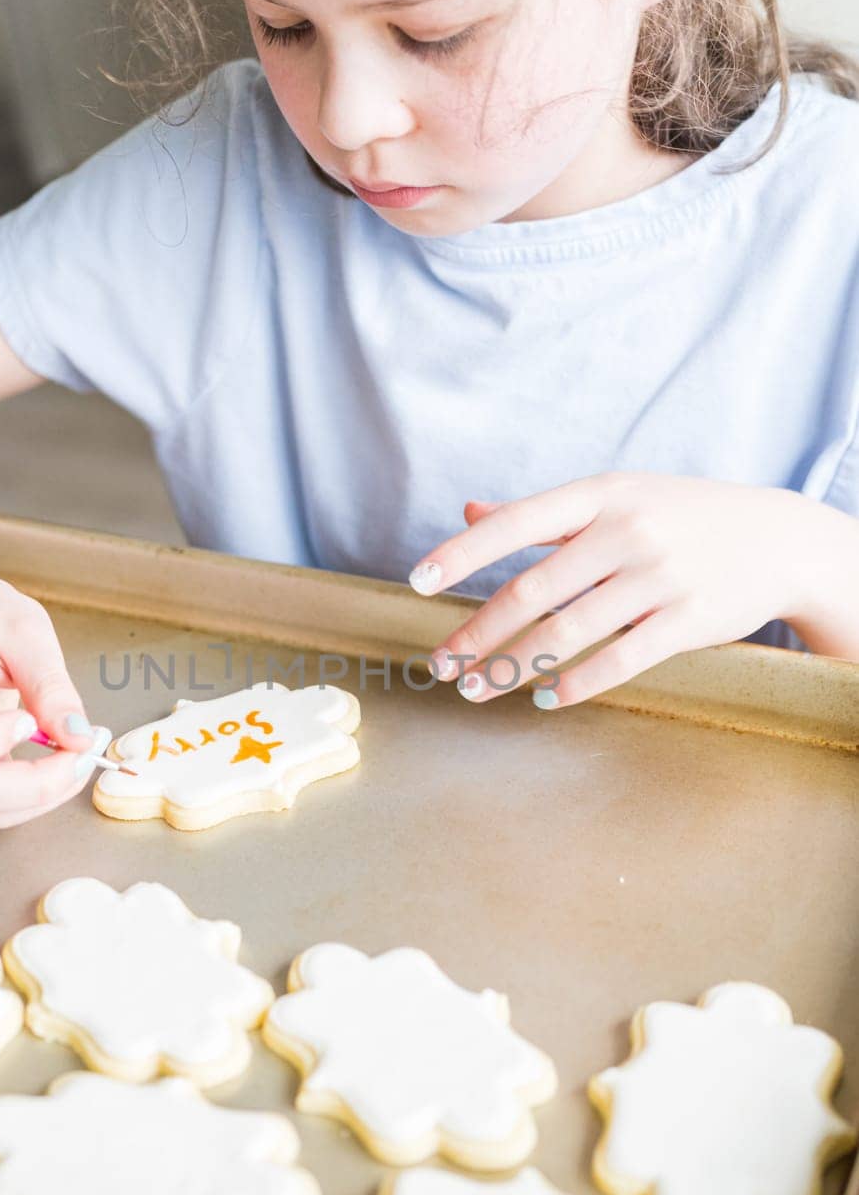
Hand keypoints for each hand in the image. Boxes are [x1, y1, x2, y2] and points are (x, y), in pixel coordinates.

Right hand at [0, 574, 99, 826]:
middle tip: (79, 751)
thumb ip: (49, 684)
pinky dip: (43, 795)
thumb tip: (79, 738)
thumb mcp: (24, 630)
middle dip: (28, 783)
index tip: (29, 718)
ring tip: (83, 753)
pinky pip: (2, 807)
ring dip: (43, 794)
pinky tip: (69, 759)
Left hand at [408, 473, 822, 707]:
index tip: (416, 582)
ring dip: (514, 666)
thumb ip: (542, 514)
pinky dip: (576, 684)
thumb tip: (470, 512)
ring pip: (568, 632)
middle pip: (532, 591)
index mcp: (600, 496)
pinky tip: (544, 698)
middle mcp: (626, 532)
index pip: (516, 524)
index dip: (462, 554)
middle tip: (440, 664)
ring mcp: (659, 577)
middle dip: (477, 632)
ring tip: (476, 689)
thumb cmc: (681, 515)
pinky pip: (620, 660)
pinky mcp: (688, 620)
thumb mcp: (616, 497)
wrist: (778, 538)